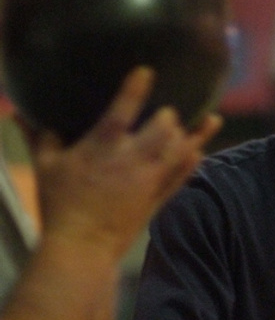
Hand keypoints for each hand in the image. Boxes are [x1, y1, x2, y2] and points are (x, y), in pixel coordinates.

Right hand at [25, 66, 220, 263]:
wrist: (81, 248)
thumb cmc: (59, 205)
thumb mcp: (45, 166)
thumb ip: (40, 135)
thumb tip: (20, 111)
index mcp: (103, 145)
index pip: (125, 107)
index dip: (137, 86)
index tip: (147, 71)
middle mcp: (132, 158)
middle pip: (164, 126)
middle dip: (169, 115)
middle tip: (168, 111)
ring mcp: (150, 179)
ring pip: (181, 149)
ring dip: (195, 133)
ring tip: (209, 118)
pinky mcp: (159, 198)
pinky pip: (184, 175)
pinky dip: (194, 160)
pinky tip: (202, 149)